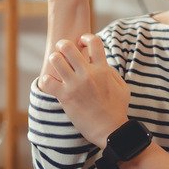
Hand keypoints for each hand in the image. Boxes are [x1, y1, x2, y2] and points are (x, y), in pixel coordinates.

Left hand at [39, 34, 129, 148]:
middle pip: (68, 47)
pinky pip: (47, 81)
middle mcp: (88, 74)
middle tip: (62, 52)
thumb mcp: (122, 87)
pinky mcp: (65, 97)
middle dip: (63, 46)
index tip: (82, 43)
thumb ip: (111, 72)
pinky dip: (46, 81)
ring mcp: (75, 84)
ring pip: (55, 60)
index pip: (94, 41)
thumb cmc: (117, 110)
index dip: (86, 37)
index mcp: (103, 69)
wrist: (111, 130)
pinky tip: (51, 84)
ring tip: (57, 67)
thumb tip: (102, 62)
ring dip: (54, 61)